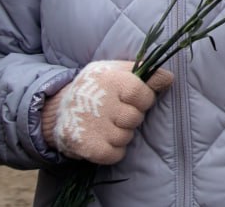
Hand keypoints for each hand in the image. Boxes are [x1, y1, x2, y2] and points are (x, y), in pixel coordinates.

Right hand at [42, 60, 173, 164]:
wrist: (56, 110)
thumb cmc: (96, 87)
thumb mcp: (117, 70)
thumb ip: (144, 73)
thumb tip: (168, 79)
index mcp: (109, 79)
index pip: (141, 93)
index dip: (144, 99)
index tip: (136, 99)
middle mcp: (99, 102)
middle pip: (135, 118)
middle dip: (131, 117)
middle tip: (117, 112)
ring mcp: (91, 126)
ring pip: (125, 137)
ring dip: (121, 134)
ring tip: (106, 124)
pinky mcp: (86, 146)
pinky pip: (115, 154)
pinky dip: (113, 151)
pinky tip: (103, 139)